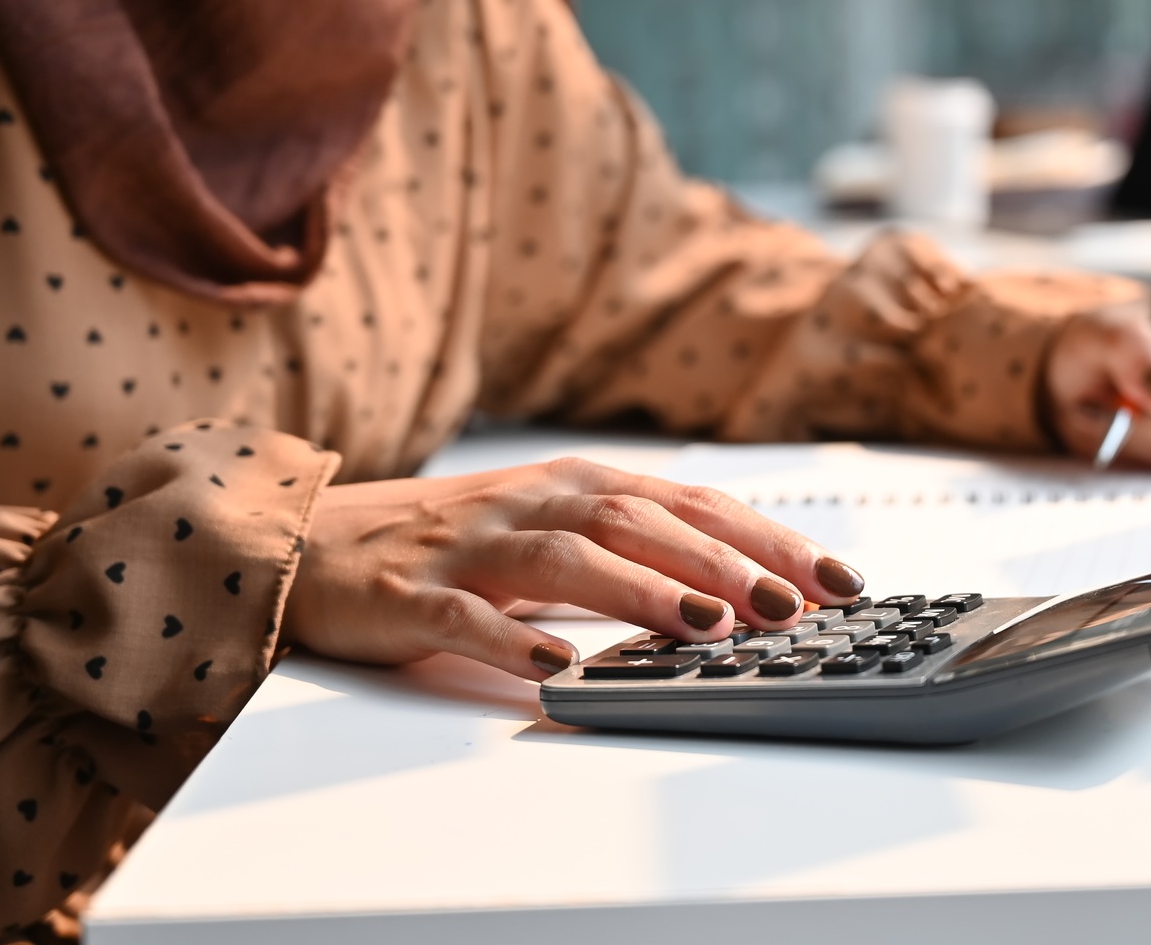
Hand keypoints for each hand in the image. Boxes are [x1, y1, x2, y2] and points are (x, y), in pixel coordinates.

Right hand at [281, 457, 865, 679]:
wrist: (316, 543)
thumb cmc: (455, 542)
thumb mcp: (554, 532)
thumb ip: (635, 551)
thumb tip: (746, 592)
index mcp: (575, 485)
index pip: (689, 503)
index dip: (766, 537)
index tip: (835, 578)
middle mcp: (531, 501)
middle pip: (638, 520)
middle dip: (722, 562)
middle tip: (788, 605)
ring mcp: (470, 545)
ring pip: (566, 558)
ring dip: (640, 591)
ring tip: (703, 624)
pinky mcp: (410, 593)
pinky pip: (464, 617)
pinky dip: (511, 639)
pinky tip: (554, 665)